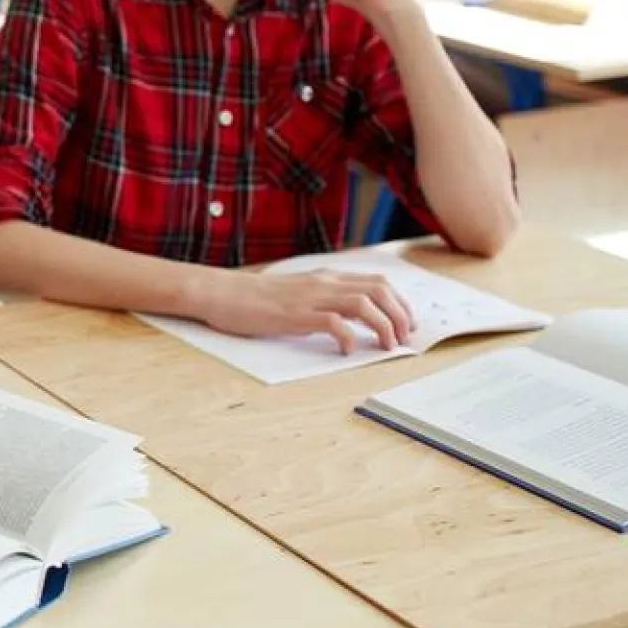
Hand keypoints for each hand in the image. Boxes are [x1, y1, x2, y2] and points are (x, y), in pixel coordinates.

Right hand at [206, 270, 415, 353]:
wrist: (222, 292)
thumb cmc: (255, 297)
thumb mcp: (297, 291)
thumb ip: (322, 298)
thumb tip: (348, 318)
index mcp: (327, 277)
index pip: (378, 281)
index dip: (400, 303)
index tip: (406, 323)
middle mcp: (324, 283)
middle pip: (379, 290)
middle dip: (399, 315)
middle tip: (403, 339)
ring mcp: (311, 298)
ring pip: (364, 304)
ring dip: (383, 326)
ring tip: (386, 346)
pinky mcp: (296, 315)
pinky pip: (334, 323)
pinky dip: (349, 337)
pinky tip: (347, 351)